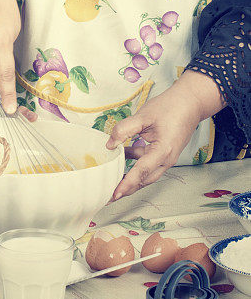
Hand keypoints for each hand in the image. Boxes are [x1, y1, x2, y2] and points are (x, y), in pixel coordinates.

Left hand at [106, 70, 223, 198]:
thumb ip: (124, 129)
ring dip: (130, 178)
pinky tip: (121, 157)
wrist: (190, 102)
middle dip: (127, 189)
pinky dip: (135, 164)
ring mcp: (167, 158)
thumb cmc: (170, 107)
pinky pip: (148, 164)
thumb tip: (110, 144)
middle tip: (108, 196)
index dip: (127, 183)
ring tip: (112, 181)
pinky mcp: (164, 153)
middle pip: (144, 180)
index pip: (141, 171)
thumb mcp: (143, 116)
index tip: (114, 194)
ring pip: (146, 174)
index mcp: (163, 151)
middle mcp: (167, 159)